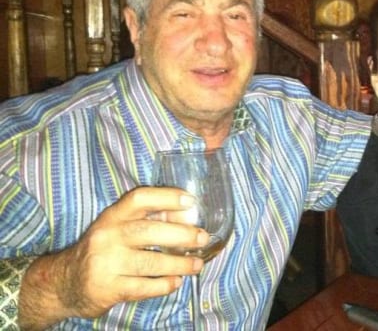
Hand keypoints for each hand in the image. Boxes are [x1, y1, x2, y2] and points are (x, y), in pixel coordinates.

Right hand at [19, 187, 206, 327]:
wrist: (65, 282)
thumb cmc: (102, 250)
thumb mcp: (117, 228)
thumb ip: (147, 220)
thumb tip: (188, 217)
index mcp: (112, 216)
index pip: (138, 198)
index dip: (165, 197)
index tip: (189, 201)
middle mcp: (107, 236)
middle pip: (148, 231)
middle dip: (181, 234)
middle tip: (203, 238)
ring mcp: (106, 263)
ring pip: (150, 262)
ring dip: (179, 264)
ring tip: (196, 265)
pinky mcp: (108, 289)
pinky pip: (143, 287)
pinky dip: (164, 285)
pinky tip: (176, 282)